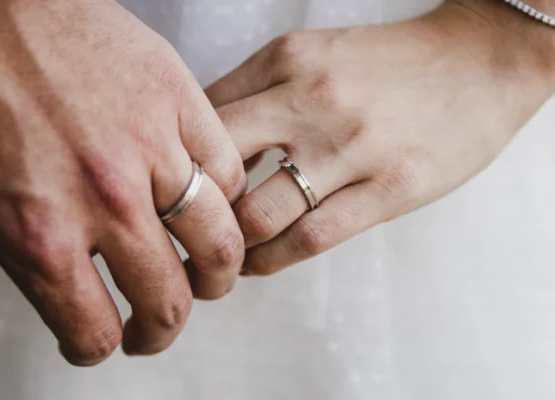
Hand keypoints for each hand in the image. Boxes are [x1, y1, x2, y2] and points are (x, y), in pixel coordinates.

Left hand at [0, 0, 245, 373]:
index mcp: (41, 235)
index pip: (96, 330)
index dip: (100, 346)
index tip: (101, 338)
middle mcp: (107, 200)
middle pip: (169, 300)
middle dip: (162, 328)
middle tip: (156, 324)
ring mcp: (153, 149)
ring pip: (219, 241)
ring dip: (217, 274)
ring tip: (207, 277)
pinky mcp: (180, 103)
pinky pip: (229, 171)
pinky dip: (227, 200)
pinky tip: (208, 206)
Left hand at [206, 0, 554, 275]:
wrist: (476, 63)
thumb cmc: (387, 65)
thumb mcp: (315, 54)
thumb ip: (260, 93)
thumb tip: (209, 147)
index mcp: (288, 60)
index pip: (203, 118)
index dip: (178, 161)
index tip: (171, 190)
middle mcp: (312, 100)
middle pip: (216, 168)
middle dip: (186, 210)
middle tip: (176, 234)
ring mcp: (352, 147)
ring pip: (258, 214)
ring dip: (227, 247)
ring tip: (217, 258)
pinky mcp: (390, 189)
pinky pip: (309, 238)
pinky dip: (270, 260)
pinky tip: (257, 263)